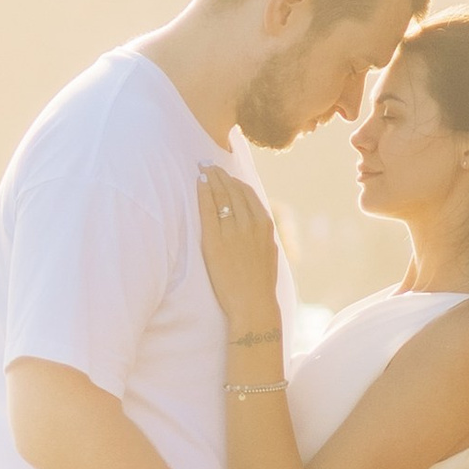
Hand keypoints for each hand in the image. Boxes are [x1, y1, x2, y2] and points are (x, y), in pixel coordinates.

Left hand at [198, 166, 281, 334]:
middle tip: (208, 164)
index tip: (225, 173)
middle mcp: (250, 223)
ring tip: (203, 169)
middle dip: (220, 174)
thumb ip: (262, 233)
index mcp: (265, 225)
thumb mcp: (269, 252)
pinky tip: (199, 183)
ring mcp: (232, 231)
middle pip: (233, 190)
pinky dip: (203, 193)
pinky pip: (207, 209)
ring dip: (211, 178)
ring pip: (220, 195)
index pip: (247, 193)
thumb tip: (257, 221)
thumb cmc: (260, 283)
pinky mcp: (214, 241)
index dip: (234, 180)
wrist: (253, 304)